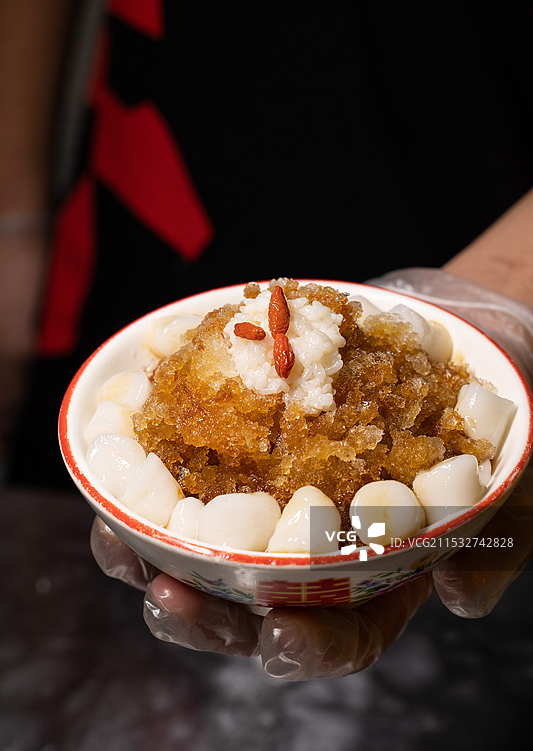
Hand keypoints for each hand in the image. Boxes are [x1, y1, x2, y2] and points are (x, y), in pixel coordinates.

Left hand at [90, 267, 532, 678]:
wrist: (460, 321)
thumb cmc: (500, 401)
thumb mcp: (520, 466)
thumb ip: (504, 533)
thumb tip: (463, 599)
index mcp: (383, 566)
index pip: (346, 628)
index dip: (310, 645)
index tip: (278, 636)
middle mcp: (323, 539)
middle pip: (256, 604)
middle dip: (206, 615)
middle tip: (166, 599)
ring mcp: (282, 487)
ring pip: (206, 545)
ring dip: (153, 553)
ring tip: (115, 542)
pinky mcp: (251, 435)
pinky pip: (192, 465)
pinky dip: (152, 470)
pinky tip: (122, 461)